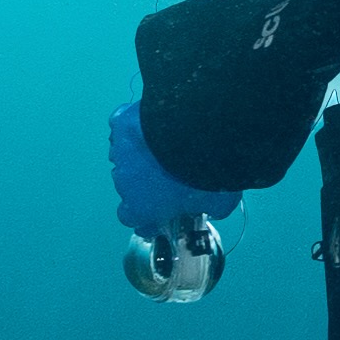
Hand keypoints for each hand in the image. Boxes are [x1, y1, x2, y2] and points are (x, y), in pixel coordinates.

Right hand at [111, 101, 238, 302]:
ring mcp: (120, 150)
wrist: (198, 127)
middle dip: (146, 182)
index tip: (157, 210)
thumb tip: (214, 208)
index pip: (130, 217)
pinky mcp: (121, 122)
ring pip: (126, 156)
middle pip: (130, 186)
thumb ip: (211, 209)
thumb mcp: (219, 201)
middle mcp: (124, 181)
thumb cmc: (206, 169)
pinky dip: (134, 126)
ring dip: (141, 154)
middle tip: (172, 172)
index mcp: (141, 206)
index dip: (144, 214)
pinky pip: (122, 126)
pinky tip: (151, 122)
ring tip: (166, 144)